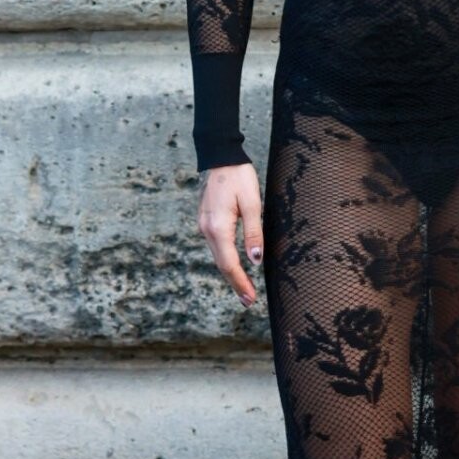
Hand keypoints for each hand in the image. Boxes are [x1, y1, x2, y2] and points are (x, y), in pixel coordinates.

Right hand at [197, 162, 264, 307]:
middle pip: (221, 264)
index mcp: (218, 227)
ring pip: (218, 256)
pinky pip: (217, 246)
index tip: (250, 299)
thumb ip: (254, 233)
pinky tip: (234, 267)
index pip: (229, 264)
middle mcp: (207, 230)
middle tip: (248, 301)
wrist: (219, 157)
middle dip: (235, 283)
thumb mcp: (253, 203)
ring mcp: (204, 225)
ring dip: (230, 273)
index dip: (240, 283)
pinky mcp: (206, 221)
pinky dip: (225, 260)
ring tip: (244, 289)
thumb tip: (255, 260)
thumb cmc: (239, 177)